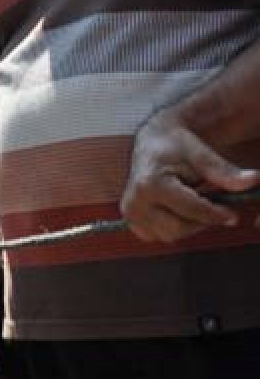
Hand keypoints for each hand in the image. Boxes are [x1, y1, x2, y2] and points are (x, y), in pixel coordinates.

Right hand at [121, 110, 259, 241]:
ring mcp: (130, 213)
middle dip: (201, 221)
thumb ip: (224, 172)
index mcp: (150, 184)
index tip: (233, 215)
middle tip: (215, 208)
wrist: (152, 143)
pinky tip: (178, 211)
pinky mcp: (130, 220)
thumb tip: (251, 181)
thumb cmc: (175, 146)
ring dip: (188, 224)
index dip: (215, 214)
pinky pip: (158, 235)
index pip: (190, 210)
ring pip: (169, 235)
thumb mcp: (201, 155)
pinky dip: (172, 227)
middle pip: (178, 228)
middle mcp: (135, 202)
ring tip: (194, 205)